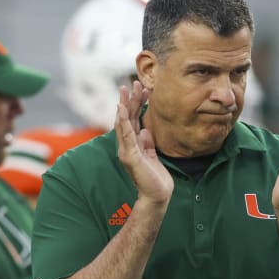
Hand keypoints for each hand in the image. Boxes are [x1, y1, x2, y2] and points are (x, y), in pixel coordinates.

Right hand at [115, 81, 173, 203]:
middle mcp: (127, 146)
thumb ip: (148, 144)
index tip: (142, 90)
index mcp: (134, 145)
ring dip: (124, 106)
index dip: (136, 105)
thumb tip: (146, 130)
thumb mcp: (153, 156)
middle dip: (129, 100)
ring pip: (124, 123)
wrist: (156, 195)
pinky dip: (123, 122)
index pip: (133, 120)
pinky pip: (126, 136)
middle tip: (131, 83)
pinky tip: (122, 110)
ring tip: (125, 91)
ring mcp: (127, 150)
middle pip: (127, 118)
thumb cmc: (155, 178)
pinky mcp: (130, 156)